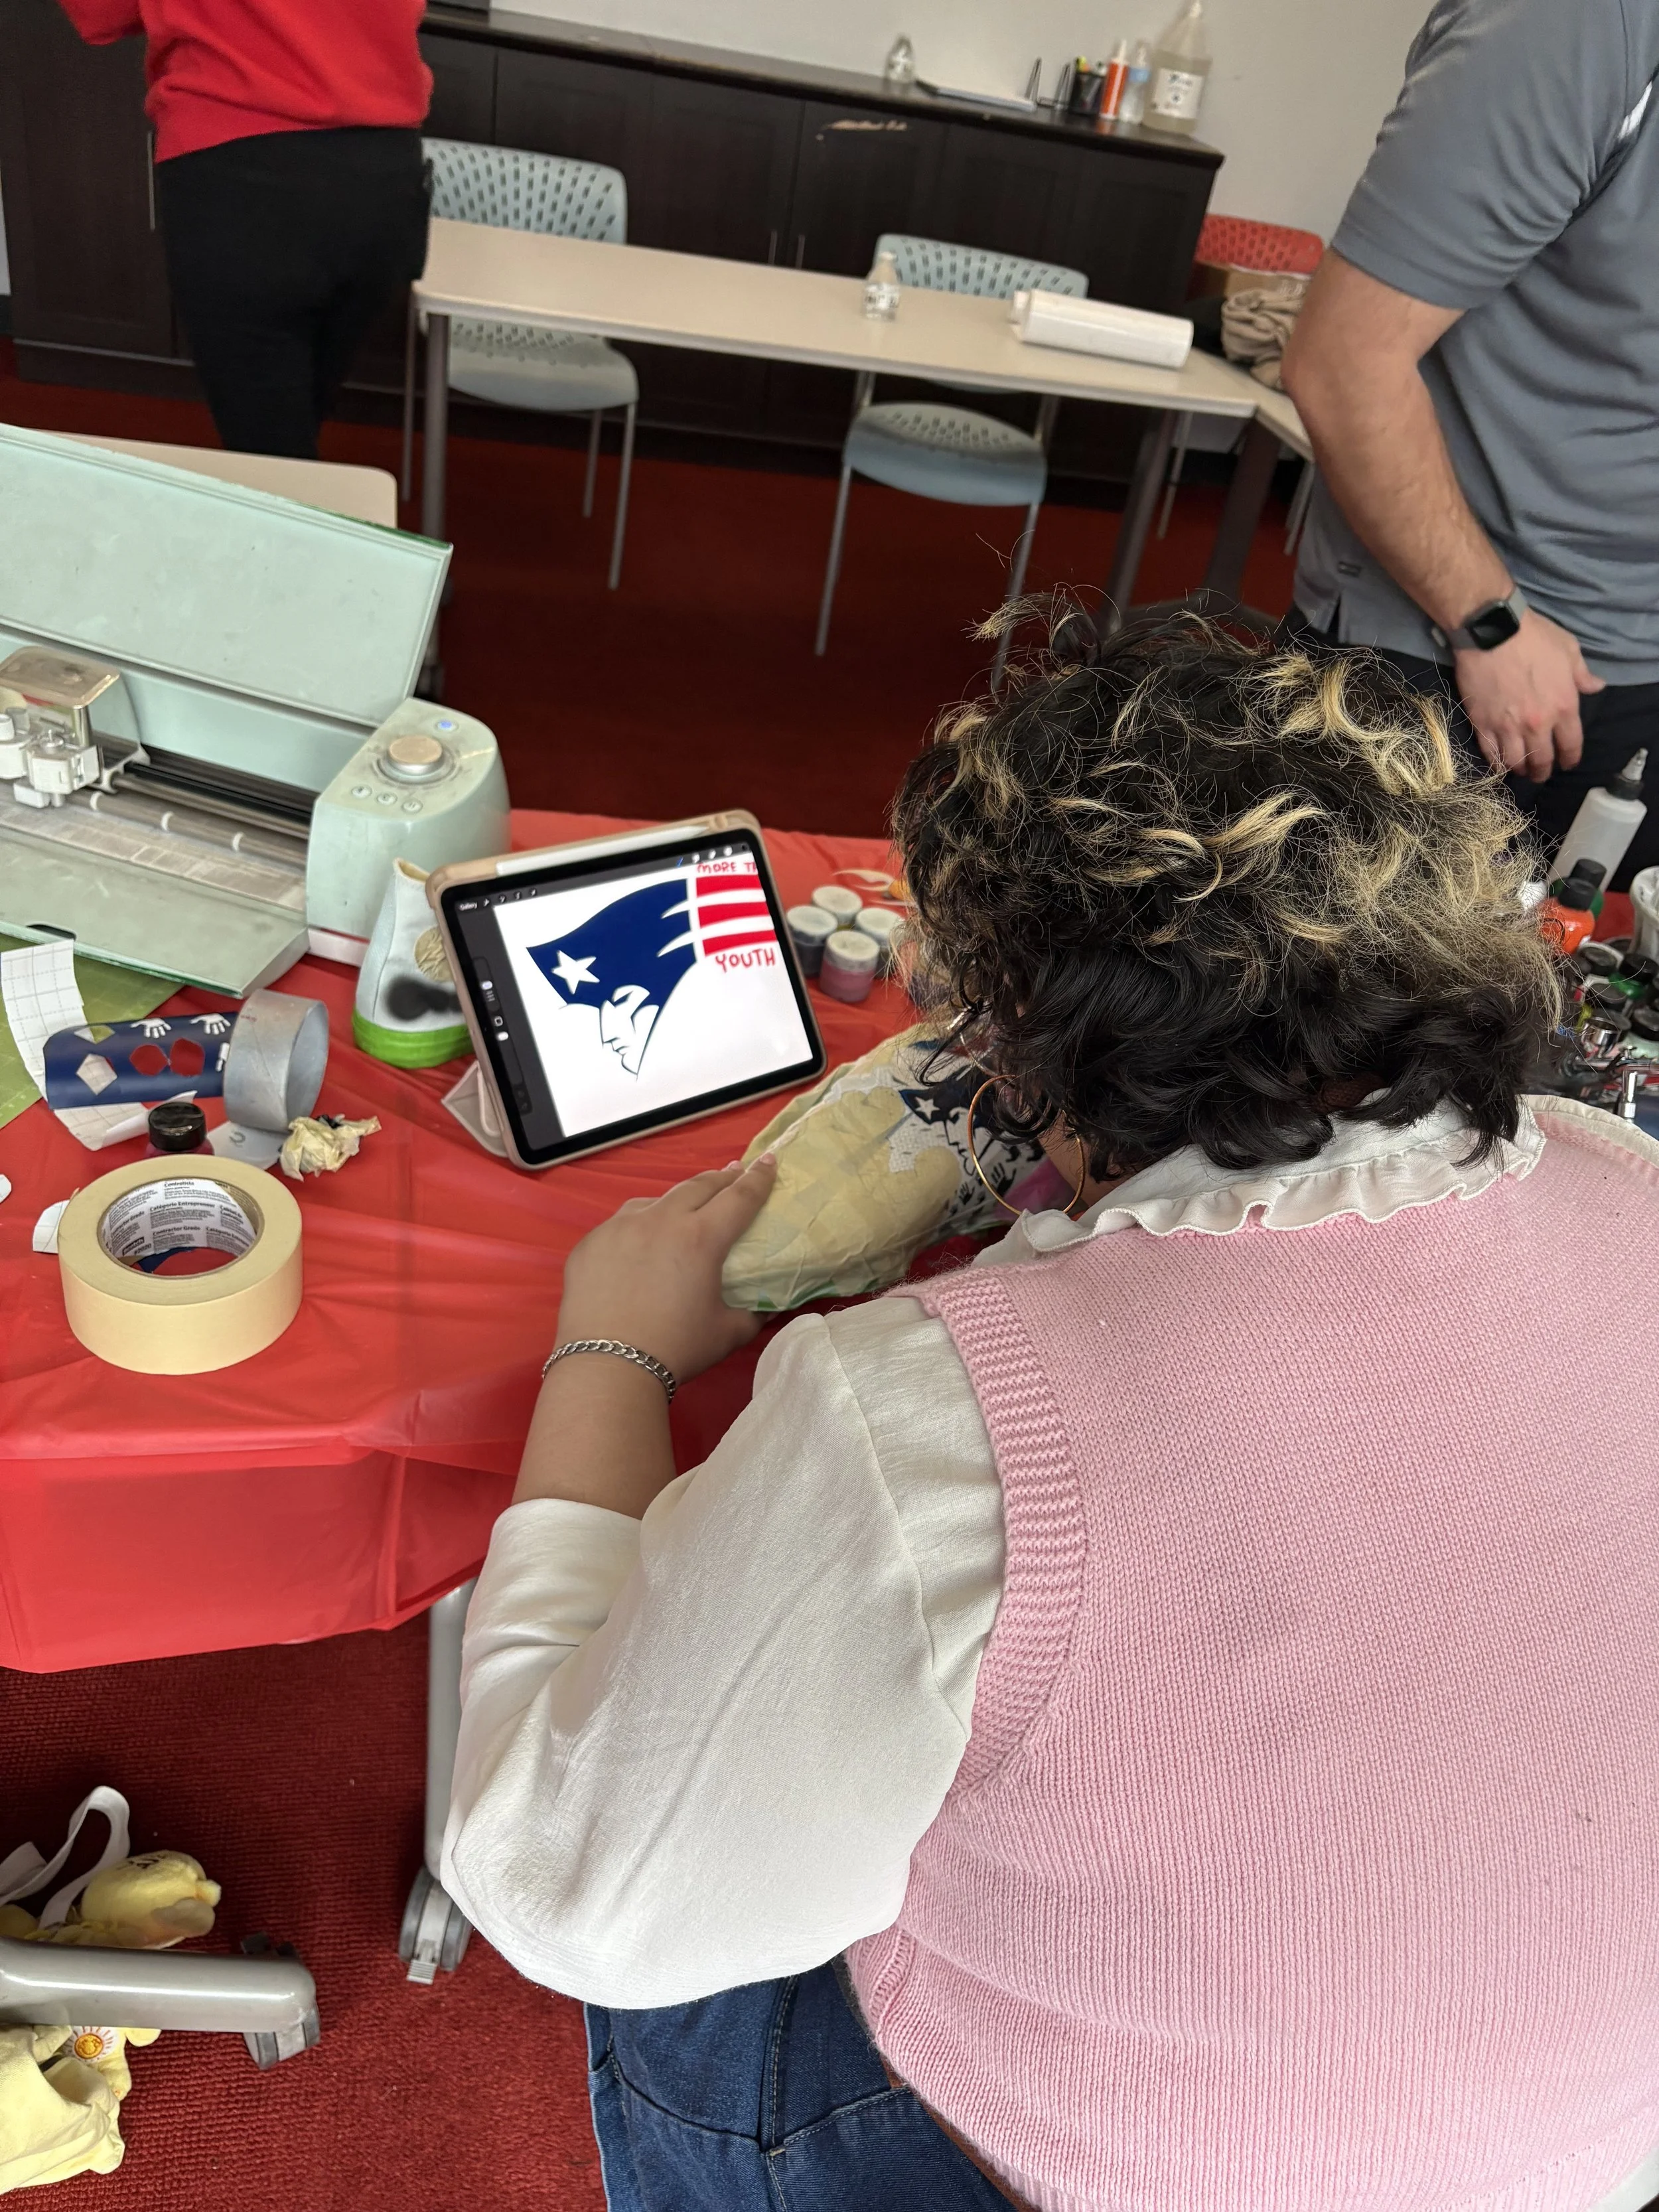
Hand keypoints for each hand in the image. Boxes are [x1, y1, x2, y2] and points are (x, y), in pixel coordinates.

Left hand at [555, 1156, 778, 1385]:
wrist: (607, 1366)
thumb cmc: (675, 1349)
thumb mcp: (728, 1333)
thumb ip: (755, 1313)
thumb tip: (771, 1305)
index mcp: (701, 1238)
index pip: (739, 1197)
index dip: (758, 1178)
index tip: (767, 1162)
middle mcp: (660, 1221)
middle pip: (698, 1186)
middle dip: (721, 1178)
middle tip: (734, 1173)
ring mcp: (620, 1228)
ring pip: (656, 1200)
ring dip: (677, 1199)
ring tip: (684, 1206)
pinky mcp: (591, 1243)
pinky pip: (621, 1223)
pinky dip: (639, 1225)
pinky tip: (640, 1241)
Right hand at [1454, 609, 1604, 782]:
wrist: (1493, 631)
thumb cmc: (1534, 637)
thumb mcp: (1569, 650)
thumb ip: (1582, 674)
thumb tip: (1596, 686)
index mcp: (1563, 707)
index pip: (1571, 745)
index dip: (1570, 758)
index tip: (1567, 763)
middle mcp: (1537, 724)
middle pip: (1542, 760)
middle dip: (1543, 771)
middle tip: (1540, 773)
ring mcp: (1507, 726)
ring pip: (1515, 762)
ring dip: (1520, 769)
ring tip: (1520, 769)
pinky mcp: (1482, 724)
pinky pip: (1489, 754)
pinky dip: (1495, 762)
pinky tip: (1498, 763)